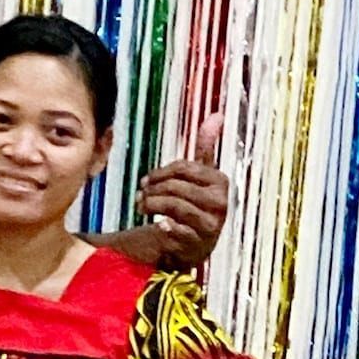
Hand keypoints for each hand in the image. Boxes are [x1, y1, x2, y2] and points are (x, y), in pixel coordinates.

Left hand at [135, 114, 226, 268]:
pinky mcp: (199, 243)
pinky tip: (159, 225)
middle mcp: (220, 202)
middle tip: (139, 194)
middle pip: (176, 187)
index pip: (184, 168)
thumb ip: (206, 147)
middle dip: (153, 189)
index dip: (160, 172)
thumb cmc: (195, 203)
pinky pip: (178, 230)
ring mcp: (211, 224)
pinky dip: (166, 227)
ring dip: (151, 205)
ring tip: (140, 206)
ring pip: (174, 205)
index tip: (146, 179)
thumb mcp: (202, 175)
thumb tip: (217, 115)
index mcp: (220, 182)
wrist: (195, 242)